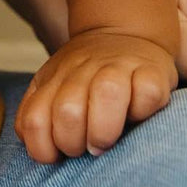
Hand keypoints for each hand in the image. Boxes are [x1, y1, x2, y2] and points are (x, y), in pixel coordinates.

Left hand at [15, 31, 176, 162]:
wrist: (123, 34)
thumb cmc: (86, 77)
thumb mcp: (52, 88)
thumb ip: (37, 115)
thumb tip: (37, 149)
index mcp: (53, 80)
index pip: (34, 121)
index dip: (44, 149)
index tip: (58, 153)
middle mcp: (82, 71)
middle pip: (68, 111)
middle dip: (74, 143)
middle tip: (86, 148)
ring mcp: (118, 68)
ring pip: (106, 94)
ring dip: (104, 131)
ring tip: (106, 141)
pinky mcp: (153, 71)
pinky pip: (148, 93)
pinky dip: (143, 112)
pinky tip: (138, 116)